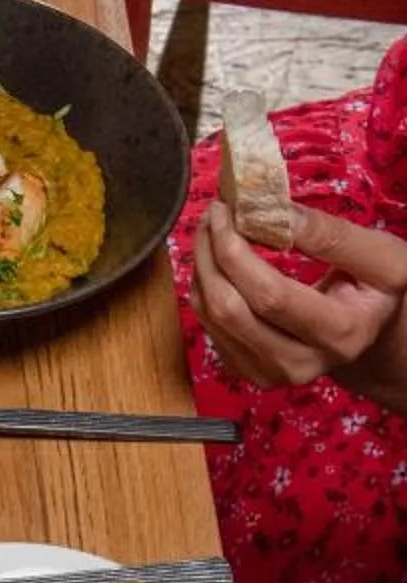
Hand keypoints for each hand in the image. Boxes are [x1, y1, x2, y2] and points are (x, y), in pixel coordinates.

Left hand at [193, 198, 406, 407]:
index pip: (270, 295)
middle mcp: (299, 363)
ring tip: (213, 228)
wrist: (369, 332)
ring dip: (203, 265)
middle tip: (215, 211)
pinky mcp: (245, 370)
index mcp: (339, 334)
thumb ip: (331, 235)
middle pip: (230, 308)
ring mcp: (268, 373)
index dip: (238, 251)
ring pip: (212, 316)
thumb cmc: (377, 289)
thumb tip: (274, 212)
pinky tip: (219, 261)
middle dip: (212, 253)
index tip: (228, 209)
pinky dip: (205, 286)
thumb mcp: (378, 257)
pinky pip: (208, 325)